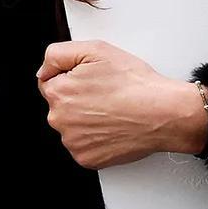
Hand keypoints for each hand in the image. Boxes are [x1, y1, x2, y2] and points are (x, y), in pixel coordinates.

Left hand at [37, 40, 207, 170]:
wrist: (163, 113)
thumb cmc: (135, 84)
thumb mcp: (95, 49)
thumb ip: (57, 54)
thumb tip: (44, 69)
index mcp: (58, 92)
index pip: (51, 84)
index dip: (73, 80)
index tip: (93, 83)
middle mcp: (59, 120)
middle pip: (61, 108)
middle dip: (79, 101)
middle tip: (107, 97)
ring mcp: (73, 142)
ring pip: (73, 128)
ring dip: (87, 122)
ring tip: (114, 112)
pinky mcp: (87, 159)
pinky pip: (85, 147)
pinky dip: (96, 140)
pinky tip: (114, 128)